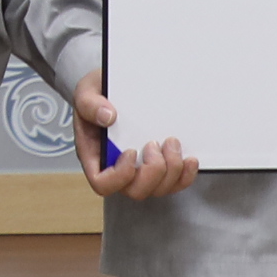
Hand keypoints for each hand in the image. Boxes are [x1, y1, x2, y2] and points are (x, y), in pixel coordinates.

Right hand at [70, 82, 195, 200]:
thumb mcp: (87, 91)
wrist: (117, 85)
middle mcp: (117, 168)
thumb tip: (108, 117)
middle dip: (152, 171)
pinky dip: (185, 176)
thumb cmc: (99, 93)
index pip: (103, 183)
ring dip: (171, 170)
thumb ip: (90, 104)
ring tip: (172, 142)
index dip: (120, 176)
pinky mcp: (160, 166)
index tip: (130, 151)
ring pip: (158, 189)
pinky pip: (174, 184)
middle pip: (135, 191)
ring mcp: (140, 169)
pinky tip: (189, 159)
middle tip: (154, 143)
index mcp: (96, 155)